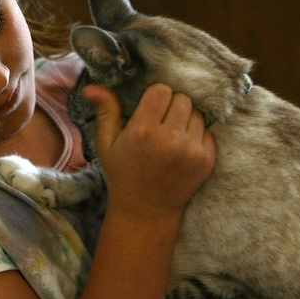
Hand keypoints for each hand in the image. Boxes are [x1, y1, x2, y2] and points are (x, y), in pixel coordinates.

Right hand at [82, 83, 215, 219]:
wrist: (146, 212)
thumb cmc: (122, 174)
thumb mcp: (106, 143)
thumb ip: (105, 111)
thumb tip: (91, 87)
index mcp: (143, 131)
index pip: (162, 90)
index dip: (155, 97)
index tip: (149, 110)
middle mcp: (169, 139)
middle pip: (182, 99)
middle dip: (171, 106)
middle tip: (161, 122)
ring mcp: (191, 151)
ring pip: (197, 113)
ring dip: (186, 119)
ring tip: (171, 136)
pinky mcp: (207, 160)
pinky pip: (208, 131)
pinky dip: (197, 135)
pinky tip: (182, 148)